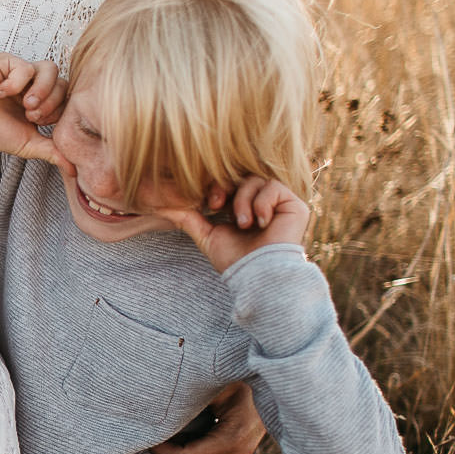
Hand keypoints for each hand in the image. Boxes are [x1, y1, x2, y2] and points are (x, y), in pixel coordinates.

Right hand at [0, 53, 70, 170]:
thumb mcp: (30, 144)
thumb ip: (53, 152)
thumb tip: (74, 170)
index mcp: (44, 99)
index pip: (67, 96)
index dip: (58, 110)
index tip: (38, 122)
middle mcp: (35, 83)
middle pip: (62, 82)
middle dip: (51, 102)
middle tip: (32, 116)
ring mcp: (22, 71)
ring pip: (49, 68)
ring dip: (41, 89)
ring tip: (26, 104)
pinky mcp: (6, 61)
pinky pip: (24, 65)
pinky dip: (17, 83)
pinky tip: (1, 93)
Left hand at [150, 382, 264, 453]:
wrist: (271, 381)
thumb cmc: (236, 378)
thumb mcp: (213, 386)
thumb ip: (190, 402)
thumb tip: (158, 413)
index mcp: (232, 437)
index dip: (163, 451)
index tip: (152, 437)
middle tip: (163, 438)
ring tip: (180, 443)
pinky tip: (195, 449)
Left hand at [155, 177, 309, 273]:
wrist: (258, 276)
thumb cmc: (234, 260)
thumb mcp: (207, 236)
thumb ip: (188, 218)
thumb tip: (160, 206)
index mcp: (244, 207)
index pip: (229, 182)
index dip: (217, 187)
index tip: (210, 205)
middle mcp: (262, 203)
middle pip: (241, 176)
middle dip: (226, 188)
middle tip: (217, 206)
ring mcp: (279, 204)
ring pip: (256, 180)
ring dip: (243, 201)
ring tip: (242, 223)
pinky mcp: (294, 205)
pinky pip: (274, 187)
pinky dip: (262, 203)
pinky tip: (259, 223)